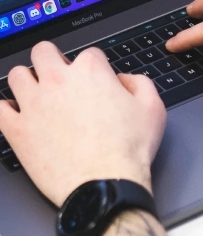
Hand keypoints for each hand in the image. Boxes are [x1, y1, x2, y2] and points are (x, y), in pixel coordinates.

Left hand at [0, 42, 166, 206]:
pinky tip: (19, 115)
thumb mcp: (153, 110)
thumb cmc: (129, 150)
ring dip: (28, 80)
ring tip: (38, 93)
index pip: (89, 53)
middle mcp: (58, 81)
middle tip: (60, 76)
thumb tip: (125, 79)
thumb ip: (140, 84)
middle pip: (43, 51)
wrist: (105, 183)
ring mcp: (33, 104)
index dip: (96, 66)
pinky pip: (0, 108)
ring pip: (17, 75)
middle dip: (53, 59)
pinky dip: (7, 109)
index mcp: (91, 72)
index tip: (98, 80)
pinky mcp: (17, 129)